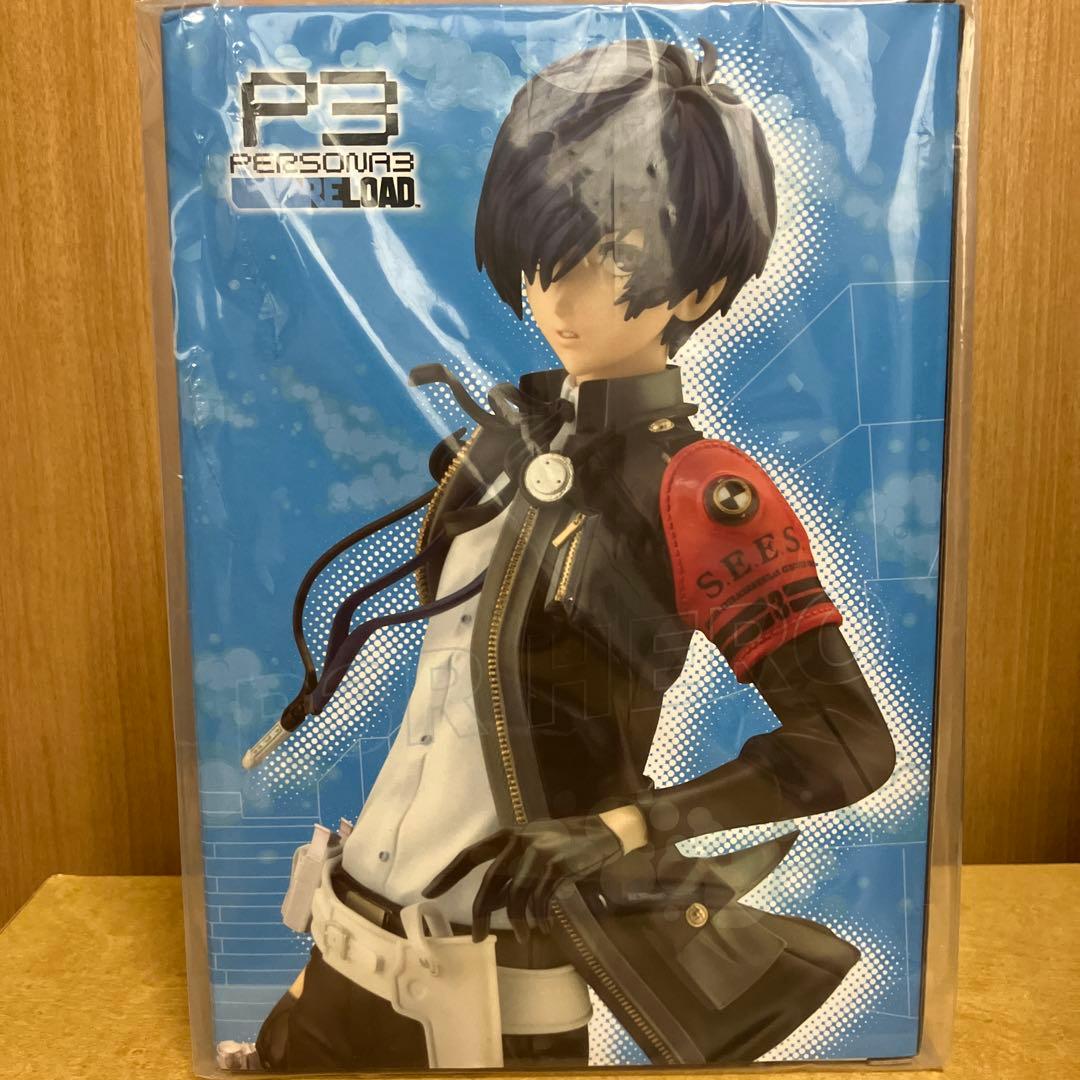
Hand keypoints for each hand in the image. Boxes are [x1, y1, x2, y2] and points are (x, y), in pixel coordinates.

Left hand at [422, 816, 624, 942]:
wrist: (603, 834)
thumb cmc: (563, 845)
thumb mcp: (531, 852)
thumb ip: (509, 873)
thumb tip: (486, 906)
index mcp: (508, 835)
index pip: (471, 855)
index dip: (449, 874)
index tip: (429, 893)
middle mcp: (519, 841)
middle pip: (490, 882)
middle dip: (480, 913)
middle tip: (475, 938)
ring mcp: (539, 853)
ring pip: (515, 896)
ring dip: (516, 922)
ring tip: (523, 937)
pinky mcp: (558, 867)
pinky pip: (540, 900)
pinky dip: (538, 918)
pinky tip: (542, 927)